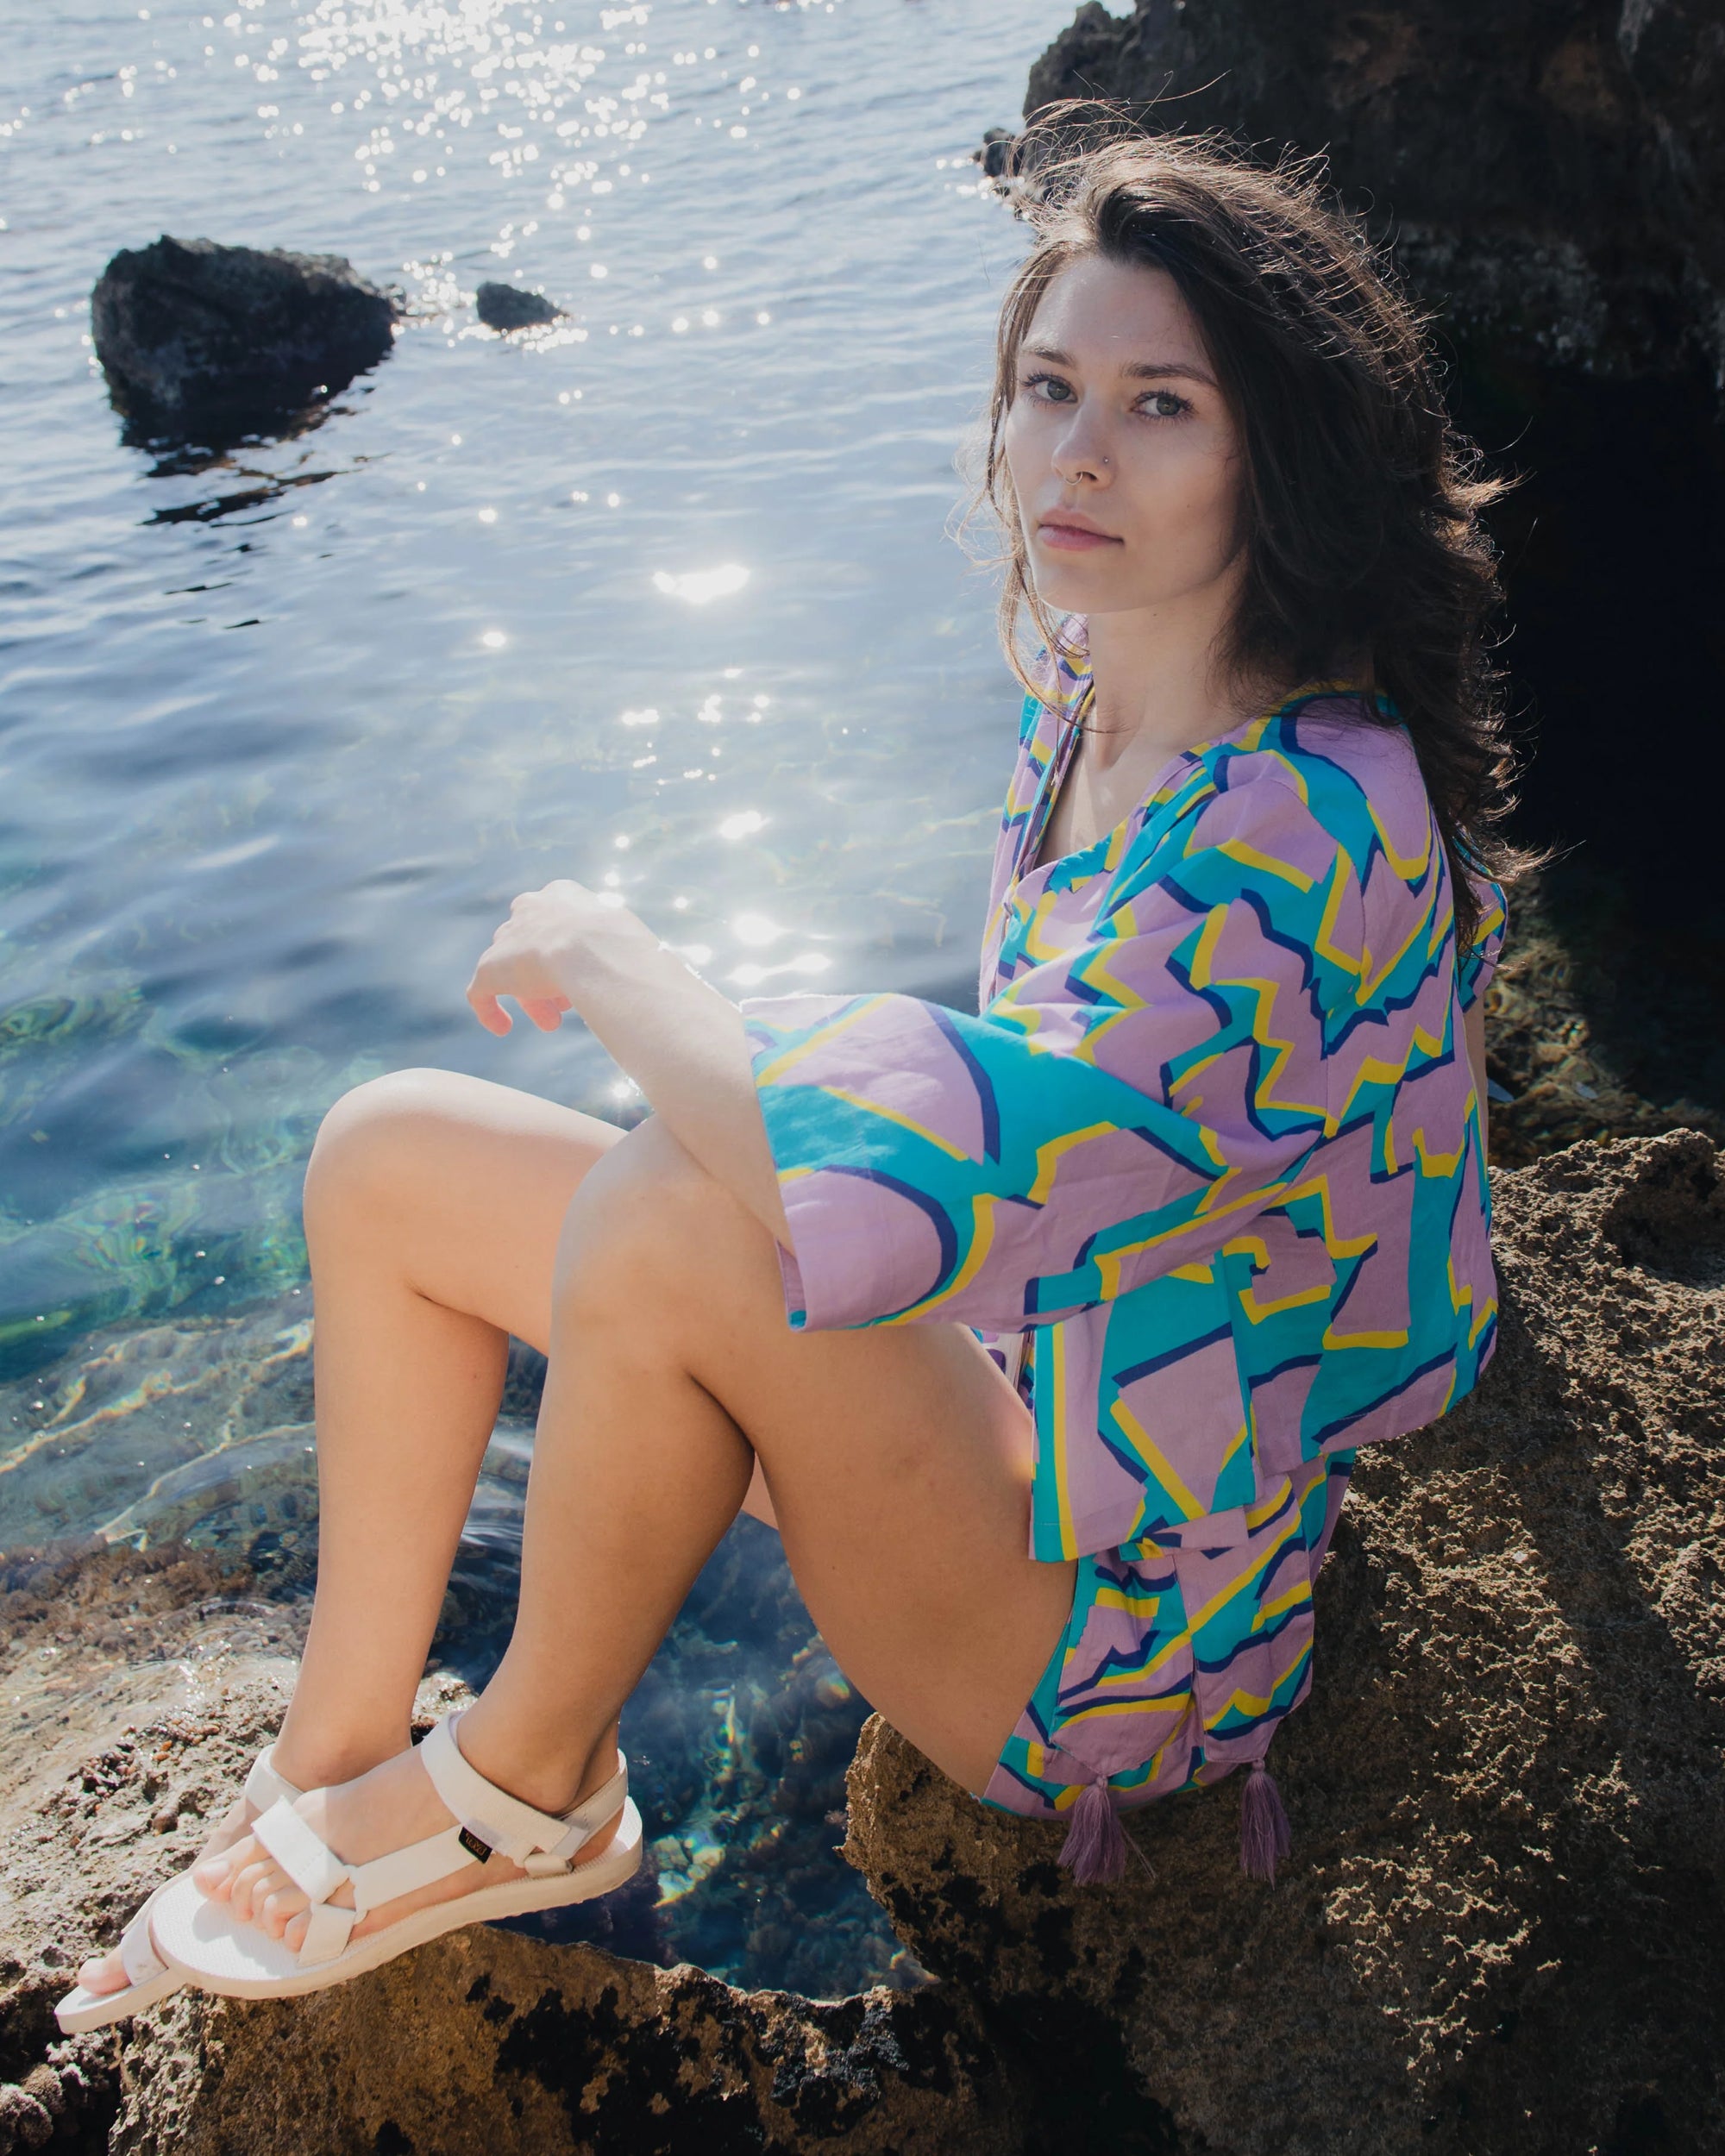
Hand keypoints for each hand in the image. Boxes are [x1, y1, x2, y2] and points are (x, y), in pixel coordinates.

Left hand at [465, 880, 650, 1035]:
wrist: (590, 946)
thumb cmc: (621, 945)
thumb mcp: (629, 939)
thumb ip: (623, 950)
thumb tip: (653, 973)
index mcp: (562, 895)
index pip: (557, 921)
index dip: (569, 952)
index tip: (583, 976)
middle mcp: (530, 909)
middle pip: (532, 945)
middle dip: (550, 977)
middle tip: (567, 1006)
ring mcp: (507, 938)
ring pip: (513, 969)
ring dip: (532, 997)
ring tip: (551, 1023)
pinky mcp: (489, 967)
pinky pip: (481, 992)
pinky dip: (490, 1010)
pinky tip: (502, 1028)